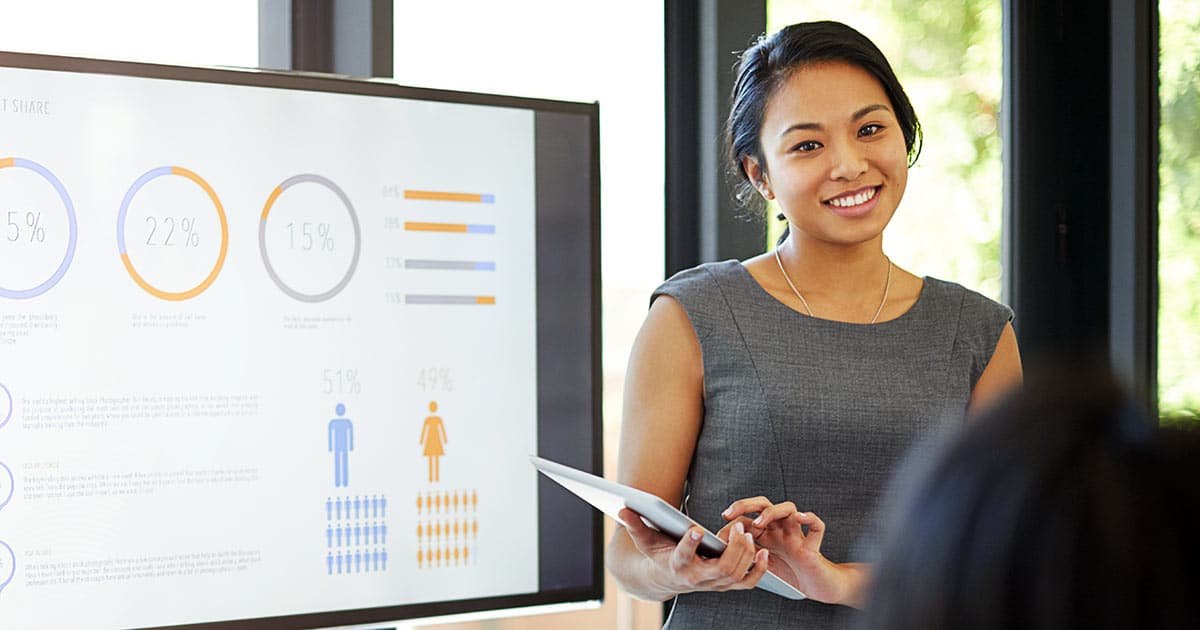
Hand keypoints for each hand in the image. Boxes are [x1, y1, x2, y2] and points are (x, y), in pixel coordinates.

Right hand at [618, 507, 768, 594]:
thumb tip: (622, 508)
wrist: (667, 578)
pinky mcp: (727, 584)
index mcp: (677, 566)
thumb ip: (635, 525)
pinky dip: (759, 570)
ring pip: (737, 574)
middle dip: (734, 548)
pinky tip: (764, 552)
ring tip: (748, 531)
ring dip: (746, 553)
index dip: (690, 544)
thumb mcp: (645, 540)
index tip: (697, 528)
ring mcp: (714, 584)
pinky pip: (748, 582)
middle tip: (738, 526)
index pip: (684, 557)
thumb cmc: (658, 554)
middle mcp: (698, 579)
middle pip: (721, 569)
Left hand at [722, 497, 863, 605]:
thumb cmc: (790, 575)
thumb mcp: (761, 565)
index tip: (719, 533)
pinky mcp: (812, 547)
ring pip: (788, 509)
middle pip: (764, 505)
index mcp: (766, 535)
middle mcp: (780, 530)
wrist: (816, 588)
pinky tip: (801, 517)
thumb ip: (746, 555)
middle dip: (746, 505)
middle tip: (729, 514)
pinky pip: (817, 527)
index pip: (748, 517)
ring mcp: (796, 536)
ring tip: (759, 522)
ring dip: (772, 512)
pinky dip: (811, 519)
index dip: (732, 522)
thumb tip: (723, 550)